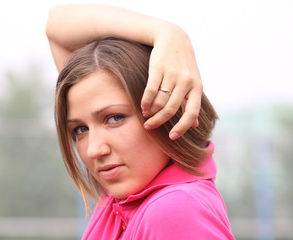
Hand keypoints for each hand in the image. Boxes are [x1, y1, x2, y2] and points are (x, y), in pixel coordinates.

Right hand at [141, 23, 201, 139]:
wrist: (173, 38)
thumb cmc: (183, 65)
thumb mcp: (193, 82)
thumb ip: (191, 103)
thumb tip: (194, 126)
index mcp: (197, 87)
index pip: (191, 113)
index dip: (182, 127)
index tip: (172, 137)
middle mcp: (186, 82)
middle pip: (170, 109)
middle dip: (158, 121)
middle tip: (149, 127)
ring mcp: (172, 75)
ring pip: (159, 101)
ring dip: (151, 112)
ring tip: (146, 116)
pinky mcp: (158, 69)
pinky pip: (150, 90)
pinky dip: (145, 102)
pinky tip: (143, 107)